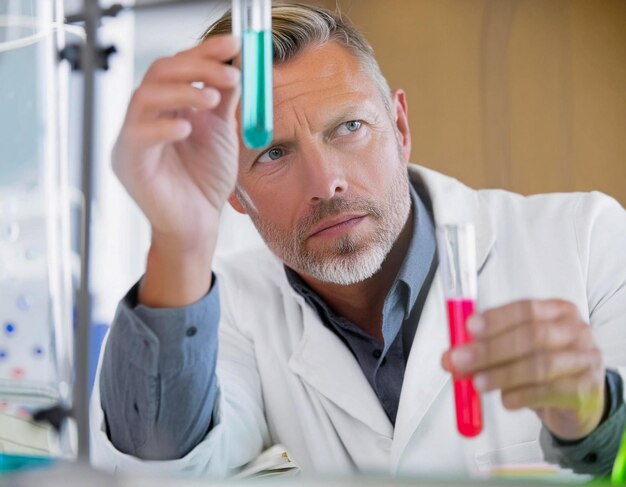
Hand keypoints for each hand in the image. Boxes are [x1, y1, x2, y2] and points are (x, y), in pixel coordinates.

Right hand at [112, 35, 240, 250]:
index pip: (178, 66)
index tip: (234, 45)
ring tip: (214, 101)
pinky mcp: (129, 163)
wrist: (198, 224)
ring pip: (145, 96)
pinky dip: (165, 126)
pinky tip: (188, 129)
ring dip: (183, 91)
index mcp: (166, 106)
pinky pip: (139, 135)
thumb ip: (223, 101)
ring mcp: (133, 138)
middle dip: (197, 67)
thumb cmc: (206, 181)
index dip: (204, 52)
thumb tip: (234, 64)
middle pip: (160, 73)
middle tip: (230, 72)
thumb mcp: (220, 133)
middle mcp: (146, 116)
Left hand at [442, 299, 605, 440]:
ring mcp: (584, 360)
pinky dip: (520, 396)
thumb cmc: (543, 366)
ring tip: (477, 383)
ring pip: (539, 365)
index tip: (469, 327)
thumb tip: (450, 357)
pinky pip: (548, 392)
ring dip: (502, 374)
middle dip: (490, 349)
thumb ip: (486, 347)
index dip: (496, 318)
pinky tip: (505, 400)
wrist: (581, 400)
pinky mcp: (585, 390)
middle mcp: (576, 331)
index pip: (526, 309)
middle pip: (531, 336)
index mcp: (558, 311)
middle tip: (460, 361)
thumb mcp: (517, 350)